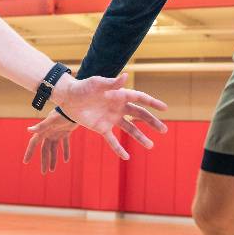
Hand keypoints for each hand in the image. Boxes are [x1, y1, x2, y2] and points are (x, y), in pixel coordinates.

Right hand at [23, 110, 77, 173]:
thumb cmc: (61, 113)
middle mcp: (49, 133)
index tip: (25, 162)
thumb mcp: (51, 121)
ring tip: (52, 170)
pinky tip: (66, 160)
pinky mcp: (66, 132)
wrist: (73, 108)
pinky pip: (65, 144)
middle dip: (44, 161)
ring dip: (53, 159)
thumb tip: (28, 130)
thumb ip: (40, 126)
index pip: (34, 144)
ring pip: (54, 149)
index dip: (29, 152)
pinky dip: (65, 152)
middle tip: (44, 173)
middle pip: (45, 150)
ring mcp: (57, 133)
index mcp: (43, 131)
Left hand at [44, 73, 167, 161]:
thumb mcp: (97, 83)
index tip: (164, 108)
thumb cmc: (84, 87)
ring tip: (150, 146)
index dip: (152, 103)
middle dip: (152, 122)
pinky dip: (119, 149)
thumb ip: (112, 83)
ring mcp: (111, 119)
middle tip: (164, 130)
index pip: (140, 98)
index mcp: (120, 95)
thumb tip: (126, 76)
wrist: (69, 98)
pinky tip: (126, 157)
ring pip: (130, 129)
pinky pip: (112, 140)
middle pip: (139, 115)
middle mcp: (119, 107)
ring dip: (140, 137)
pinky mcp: (102, 128)